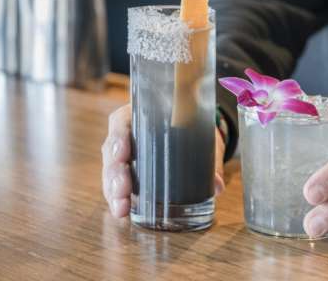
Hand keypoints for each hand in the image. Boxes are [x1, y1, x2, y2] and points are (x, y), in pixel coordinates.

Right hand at [101, 104, 226, 217]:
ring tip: (121, 208)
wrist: (196, 135)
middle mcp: (128, 134)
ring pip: (110, 171)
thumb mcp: (205, 137)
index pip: (121, 122)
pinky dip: (117, 199)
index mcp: (141, 115)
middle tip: (122, 190)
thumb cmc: (195, 129)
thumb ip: (212, 159)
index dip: (118, 137)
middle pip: (111, 150)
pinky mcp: (127, 173)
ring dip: (113, 190)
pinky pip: (116, 185)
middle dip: (114, 172)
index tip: (123, 153)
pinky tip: (121, 211)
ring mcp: (125, 155)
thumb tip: (217, 185)